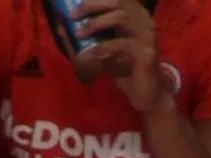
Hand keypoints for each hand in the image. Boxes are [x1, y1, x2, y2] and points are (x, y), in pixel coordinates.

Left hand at [69, 0, 169, 114]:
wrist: (146, 94)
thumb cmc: (126, 69)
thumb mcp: (105, 48)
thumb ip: (90, 36)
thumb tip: (63, 26)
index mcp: (136, 14)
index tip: (74, 5)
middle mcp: (144, 19)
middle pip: (118, 1)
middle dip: (92, 5)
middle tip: (74, 16)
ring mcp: (147, 35)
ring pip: (121, 17)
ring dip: (97, 23)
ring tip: (80, 34)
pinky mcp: (146, 52)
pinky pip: (122, 44)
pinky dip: (104, 47)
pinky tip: (92, 53)